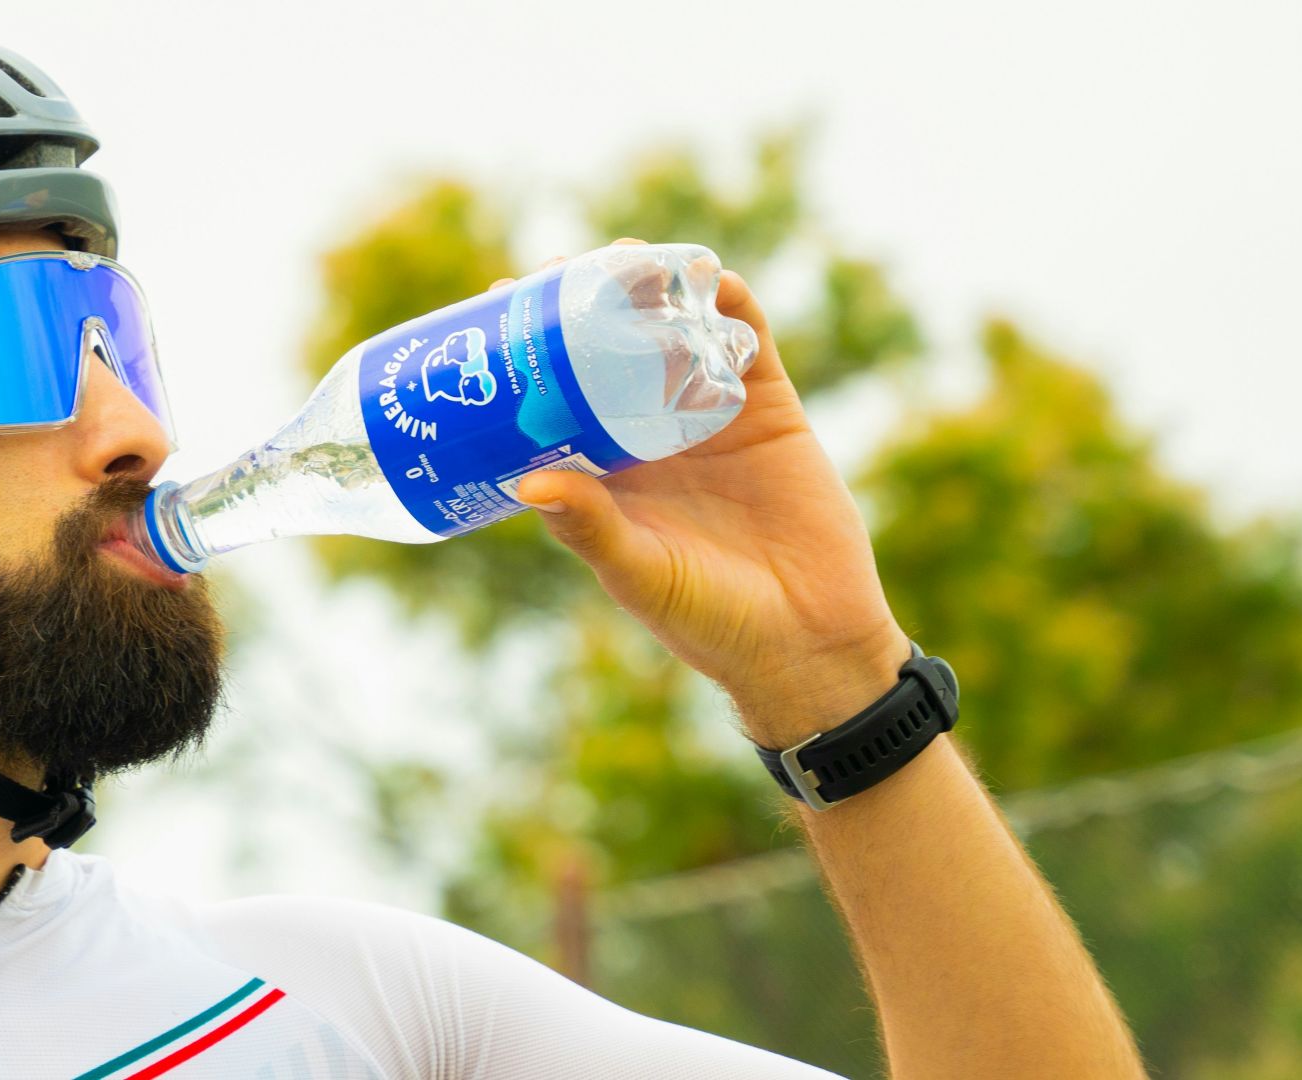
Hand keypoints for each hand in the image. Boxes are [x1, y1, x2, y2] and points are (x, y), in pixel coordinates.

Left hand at [504, 240, 910, 746]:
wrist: (805, 640)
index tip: (495, 309)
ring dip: (651, 290)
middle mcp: (650, 432)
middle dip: (583, 305)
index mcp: (606, 469)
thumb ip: (588, 527)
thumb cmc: (708, 620)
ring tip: (623, 257)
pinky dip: (728, 304)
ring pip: (673, 332)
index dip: (527, 352)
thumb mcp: (636, 571)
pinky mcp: (768, 408)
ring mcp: (709, 414)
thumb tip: (526, 480)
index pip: (554, 394)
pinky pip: (747, 342)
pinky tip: (707, 275)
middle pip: (607, 348)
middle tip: (553, 270)